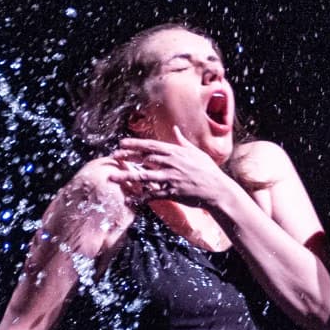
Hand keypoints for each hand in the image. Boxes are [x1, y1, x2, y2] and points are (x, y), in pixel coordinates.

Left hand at [108, 130, 232, 209]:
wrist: (217, 189)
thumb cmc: (207, 170)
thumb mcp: (196, 152)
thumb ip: (182, 141)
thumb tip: (175, 129)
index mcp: (176, 152)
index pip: (151, 146)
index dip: (135, 144)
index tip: (121, 143)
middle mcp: (172, 163)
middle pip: (144, 158)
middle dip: (127, 157)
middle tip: (112, 157)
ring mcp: (171, 177)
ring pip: (144, 176)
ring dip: (126, 176)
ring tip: (111, 178)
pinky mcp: (171, 192)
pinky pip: (152, 194)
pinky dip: (139, 197)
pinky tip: (127, 200)